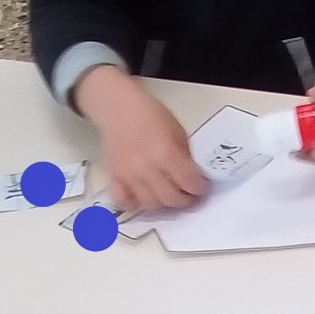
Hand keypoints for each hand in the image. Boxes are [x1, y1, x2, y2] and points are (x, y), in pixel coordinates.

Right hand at [74, 65, 206, 212]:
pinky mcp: (114, 177)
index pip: (189, 183)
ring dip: (163, 203)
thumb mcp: (179, 133)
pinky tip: (143, 198)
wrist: (121, 109)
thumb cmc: (150, 116)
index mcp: (166, 153)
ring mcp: (128, 174)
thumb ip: (186, 158)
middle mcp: (146, 167)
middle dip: (185, 199)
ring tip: (168, 194)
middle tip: (188, 195)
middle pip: (171, 199)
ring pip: (150, 204)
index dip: (199, 188)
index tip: (201, 187)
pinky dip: (134, 204)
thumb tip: (194, 178)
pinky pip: (124, 202)